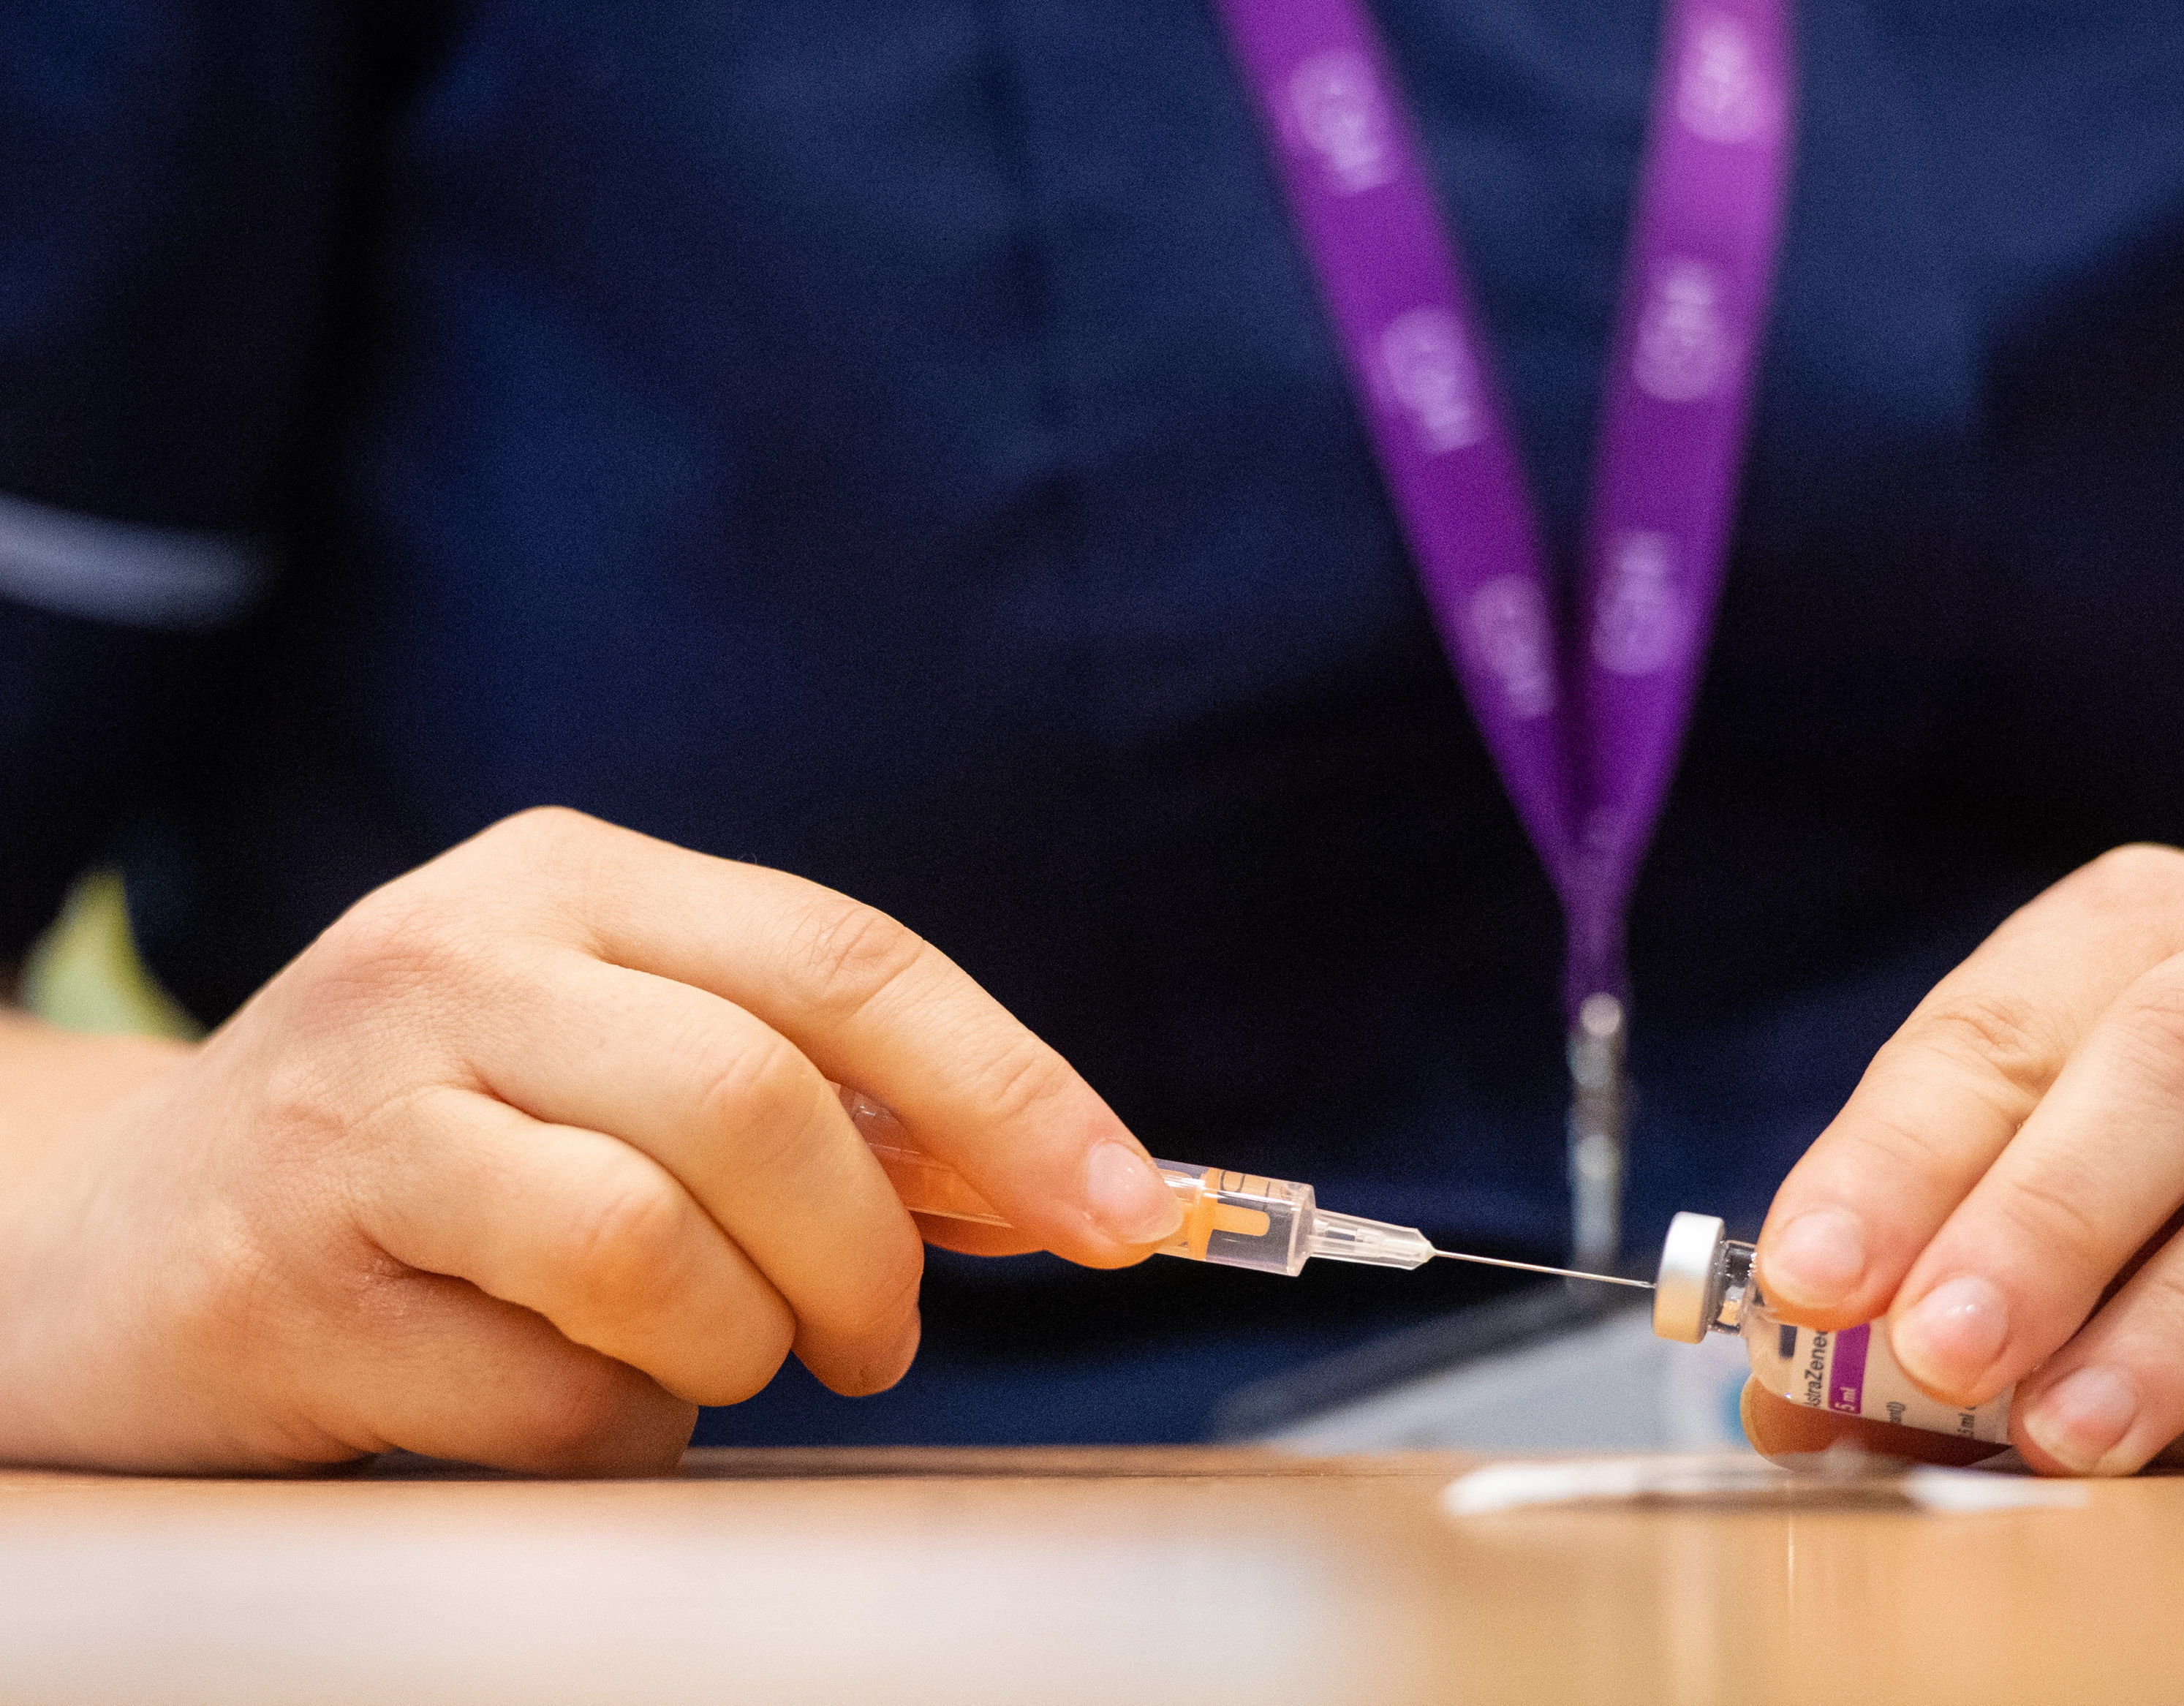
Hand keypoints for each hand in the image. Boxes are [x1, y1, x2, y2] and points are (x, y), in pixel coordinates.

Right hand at [0, 809, 1181, 1473]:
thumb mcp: (609, 1052)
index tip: (1123, 1208)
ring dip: (737, 1347)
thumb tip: (1055, 1181)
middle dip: (872, 1254)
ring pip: (653, 1251)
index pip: (844, 959)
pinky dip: (610, 1433)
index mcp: (568, 880)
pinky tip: (557, 1401)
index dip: (1012, 1086)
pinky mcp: (283, 1284)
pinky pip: (542, 1397)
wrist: (123, 1236)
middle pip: (760, 1103)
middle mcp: (453, 964)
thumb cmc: (438, 1147)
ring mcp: (354, 1121)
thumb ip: (810, 1091)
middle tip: (883, 1336)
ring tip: (708, 1360)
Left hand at [1747, 844, 2183, 1473]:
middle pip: (2178, 1066)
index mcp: (2135, 928)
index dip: (1893, 1158)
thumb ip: (1907, 1257)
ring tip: (2061, 1432)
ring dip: (2178, 1324)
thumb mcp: (2014, 1150)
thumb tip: (1790, 1401)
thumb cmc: (2156, 1150)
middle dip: (2043, 1220)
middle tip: (1938, 1351)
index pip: (1994, 1028)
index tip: (1811, 1278)